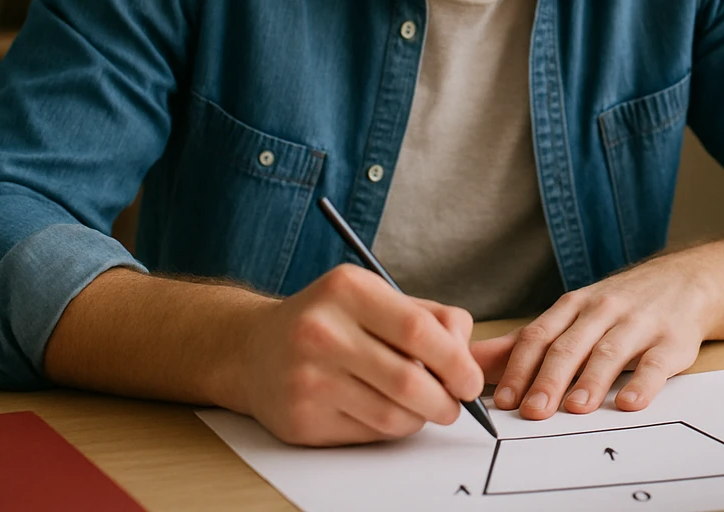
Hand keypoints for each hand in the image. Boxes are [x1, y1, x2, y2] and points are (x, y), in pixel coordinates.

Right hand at [231, 264, 483, 445]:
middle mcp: (322, 331)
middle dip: (446, 401)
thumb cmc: (332, 321)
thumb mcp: (377, 298)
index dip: (456, 362)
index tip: (471, 381)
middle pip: (409, 381)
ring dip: (420, 418)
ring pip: (392, 414)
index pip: (419, 330)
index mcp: (348, 289)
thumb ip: (432, 317)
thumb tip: (468, 358)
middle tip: (455, 405)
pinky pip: (368, 433)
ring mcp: (307, 377)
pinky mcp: (300, 419)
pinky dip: (390, 428)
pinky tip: (385, 412)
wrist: (253, 350)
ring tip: (421, 407)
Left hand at [471, 255, 712, 419]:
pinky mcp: (672, 341)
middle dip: (549, 378)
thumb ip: (526, 342)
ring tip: (575, 408)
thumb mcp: (571, 314)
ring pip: (609, 352)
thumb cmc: (618, 306)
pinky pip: (656, 364)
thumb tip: (473, 362)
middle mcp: (603, 311)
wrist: (685, 281)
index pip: (539, 336)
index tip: (503, 399)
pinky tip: (629, 402)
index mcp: (574, 306)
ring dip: (590, 381)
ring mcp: (639, 324)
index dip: (519, 368)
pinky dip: (642, 383)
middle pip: (570, 346)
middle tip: (533, 410)